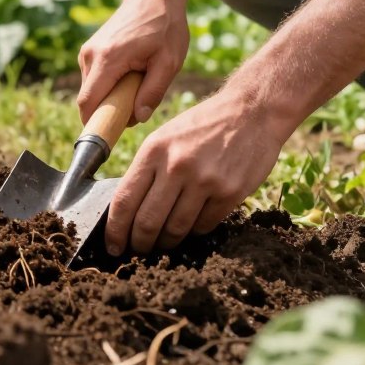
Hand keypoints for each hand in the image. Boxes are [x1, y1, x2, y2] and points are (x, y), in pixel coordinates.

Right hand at [78, 0, 188, 125]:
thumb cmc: (165, 26)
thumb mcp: (169, 61)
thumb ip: (153, 91)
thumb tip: (137, 118)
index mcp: (108, 59)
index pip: (88, 103)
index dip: (94, 124)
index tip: (109, 137)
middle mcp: (90, 55)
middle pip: (88, 100)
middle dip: (108, 112)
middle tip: (137, 106)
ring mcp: (87, 52)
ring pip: (91, 91)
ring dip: (110, 98)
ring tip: (137, 83)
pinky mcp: (89, 52)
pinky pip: (93, 81)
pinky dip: (109, 87)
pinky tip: (130, 75)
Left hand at [103, 88, 290, 254]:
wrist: (251, 112)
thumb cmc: (202, 126)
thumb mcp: (165, 137)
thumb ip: (147, 169)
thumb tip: (127, 209)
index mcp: (154, 150)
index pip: (124, 200)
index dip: (115, 230)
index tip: (113, 245)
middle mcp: (176, 166)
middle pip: (147, 222)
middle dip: (138, 244)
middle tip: (137, 252)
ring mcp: (205, 181)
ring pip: (175, 229)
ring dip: (165, 243)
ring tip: (162, 244)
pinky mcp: (229, 193)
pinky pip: (203, 226)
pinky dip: (194, 232)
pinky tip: (191, 227)